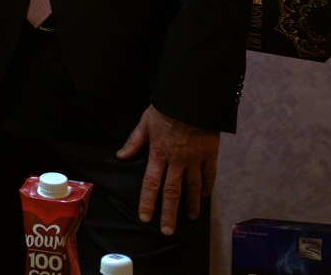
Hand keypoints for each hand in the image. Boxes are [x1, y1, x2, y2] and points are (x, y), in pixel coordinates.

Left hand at [115, 105, 218, 235]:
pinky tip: (205, 196)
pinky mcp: (210, 155)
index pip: (151, 183)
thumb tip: (120, 156)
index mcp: (158, 153)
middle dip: (169, 213)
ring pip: (193, 187)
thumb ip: (134, 141)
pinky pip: (209, 175)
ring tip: (190, 218)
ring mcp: (195, 159)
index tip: (145, 217)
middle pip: (172, 192)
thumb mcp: (145, 122)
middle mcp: (177, 161)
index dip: (147, 201)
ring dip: (191, 204)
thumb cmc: (166, 109)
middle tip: (168, 231)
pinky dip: (208, 186)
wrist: (192, 98)